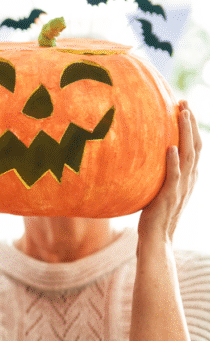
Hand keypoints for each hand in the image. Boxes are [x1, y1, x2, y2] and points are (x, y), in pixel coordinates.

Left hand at [138, 101, 200, 242]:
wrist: (156, 238)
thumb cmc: (153, 215)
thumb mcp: (159, 189)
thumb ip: (158, 174)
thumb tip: (146, 159)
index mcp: (187, 177)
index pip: (194, 146)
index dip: (191, 127)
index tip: (184, 107)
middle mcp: (188, 179)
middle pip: (195, 145)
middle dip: (190, 123)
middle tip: (183, 102)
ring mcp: (180, 187)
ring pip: (188, 155)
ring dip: (186, 133)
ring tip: (182, 114)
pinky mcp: (169, 196)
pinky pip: (173, 176)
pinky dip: (174, 161)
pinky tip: (171, 148)